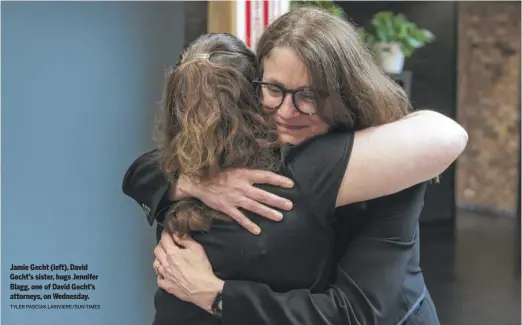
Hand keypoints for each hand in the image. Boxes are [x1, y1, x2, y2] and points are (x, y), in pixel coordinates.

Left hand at [153, 232, 223, 312]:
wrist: (203, 288)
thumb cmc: (201, 269)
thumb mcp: (197, 249)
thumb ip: (186, 240)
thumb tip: (177, 234)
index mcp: (172, 253)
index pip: (164, 239)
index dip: (165, 233)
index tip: (167, 232)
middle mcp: (166, 264)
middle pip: (157, 250)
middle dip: (161, 244)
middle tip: (167, 243)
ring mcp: (165, 275)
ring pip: (155, 264)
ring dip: (159, 258)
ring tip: (165, 257)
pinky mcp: (167, 286)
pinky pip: (158, 278)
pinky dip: (160, 274)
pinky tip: (164, 273)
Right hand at [174, 169, 293, 234]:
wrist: (198, 181)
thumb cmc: (218, 173)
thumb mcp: (235, 169)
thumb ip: (248, 175)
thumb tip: (264, 177)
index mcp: (244, 174)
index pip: (265, 176)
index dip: (279, 180)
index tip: (291, 184)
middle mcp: (241, 186)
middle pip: (263, 194)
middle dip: (277, 200)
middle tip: (290, 205)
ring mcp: (234, 198)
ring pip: (254, 206)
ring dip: (268, 212)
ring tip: (280, 217)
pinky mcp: (226, 207)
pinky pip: (239, 217)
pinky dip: (249, 224)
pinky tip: (258, 231)